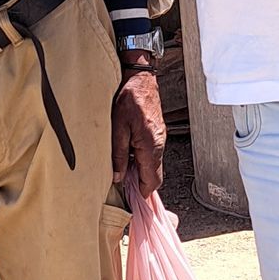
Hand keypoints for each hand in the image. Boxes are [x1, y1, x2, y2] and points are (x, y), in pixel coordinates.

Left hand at [111, 68, 165, 203]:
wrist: (141, 79)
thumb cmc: (129, 99)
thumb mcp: (118, 129)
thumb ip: (119, 155)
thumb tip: (119, 177)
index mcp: (151, 147)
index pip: (151, 181)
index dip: (141, 194)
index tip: (130, 200)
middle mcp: (159, 146)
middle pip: (155, 177)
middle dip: (141, 186)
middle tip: (125, 190)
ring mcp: (160, 140)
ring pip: (154, 167)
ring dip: (141, 174)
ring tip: (124, 174)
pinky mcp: (158, 135)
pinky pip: (153, 156)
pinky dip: (142, 162)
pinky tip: (129, 158)